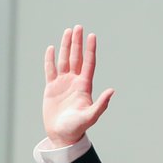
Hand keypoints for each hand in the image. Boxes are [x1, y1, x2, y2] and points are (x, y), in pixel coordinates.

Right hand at [42, 25, 114, 146]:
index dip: (90, 49)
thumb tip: (112, 91)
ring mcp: (63, 83)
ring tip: (68, 31)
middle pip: (76, 57)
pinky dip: (50, 59)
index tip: (92, 36)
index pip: (88, 63)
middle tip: (79, 27)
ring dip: (66, 46)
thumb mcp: (90, 116)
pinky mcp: (51, 88)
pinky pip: (50, 70)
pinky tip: (52, 48)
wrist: (62, 136)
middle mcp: (75, 82)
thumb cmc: (77, 128)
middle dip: (78, 42)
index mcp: (84, 86)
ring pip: (65, 60)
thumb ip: (101, 104)